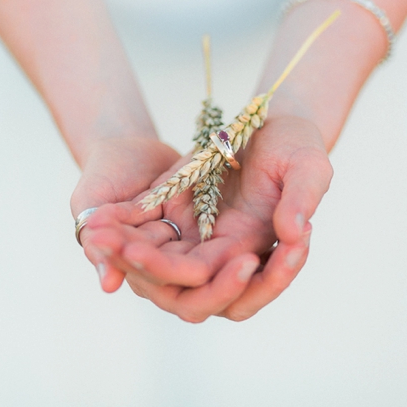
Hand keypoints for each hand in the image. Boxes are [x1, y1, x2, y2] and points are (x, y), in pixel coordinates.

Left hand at [86, 115, 332, 321]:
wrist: (269, 122)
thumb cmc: (298, 145)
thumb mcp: (310, 166)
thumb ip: (303, 198)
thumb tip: (295, 233)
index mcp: (251, 248)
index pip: (229, 284)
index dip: (214, 282)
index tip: (188, 263)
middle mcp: (216, 249)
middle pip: (180, 284)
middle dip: (152, 270)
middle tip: (128, 250)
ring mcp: (189, 231)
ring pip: (150, 261)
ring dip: (124, 253)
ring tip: (98, 235)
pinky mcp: (168, 208)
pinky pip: (137, 227)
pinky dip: (117, 225)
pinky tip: (96, 219)